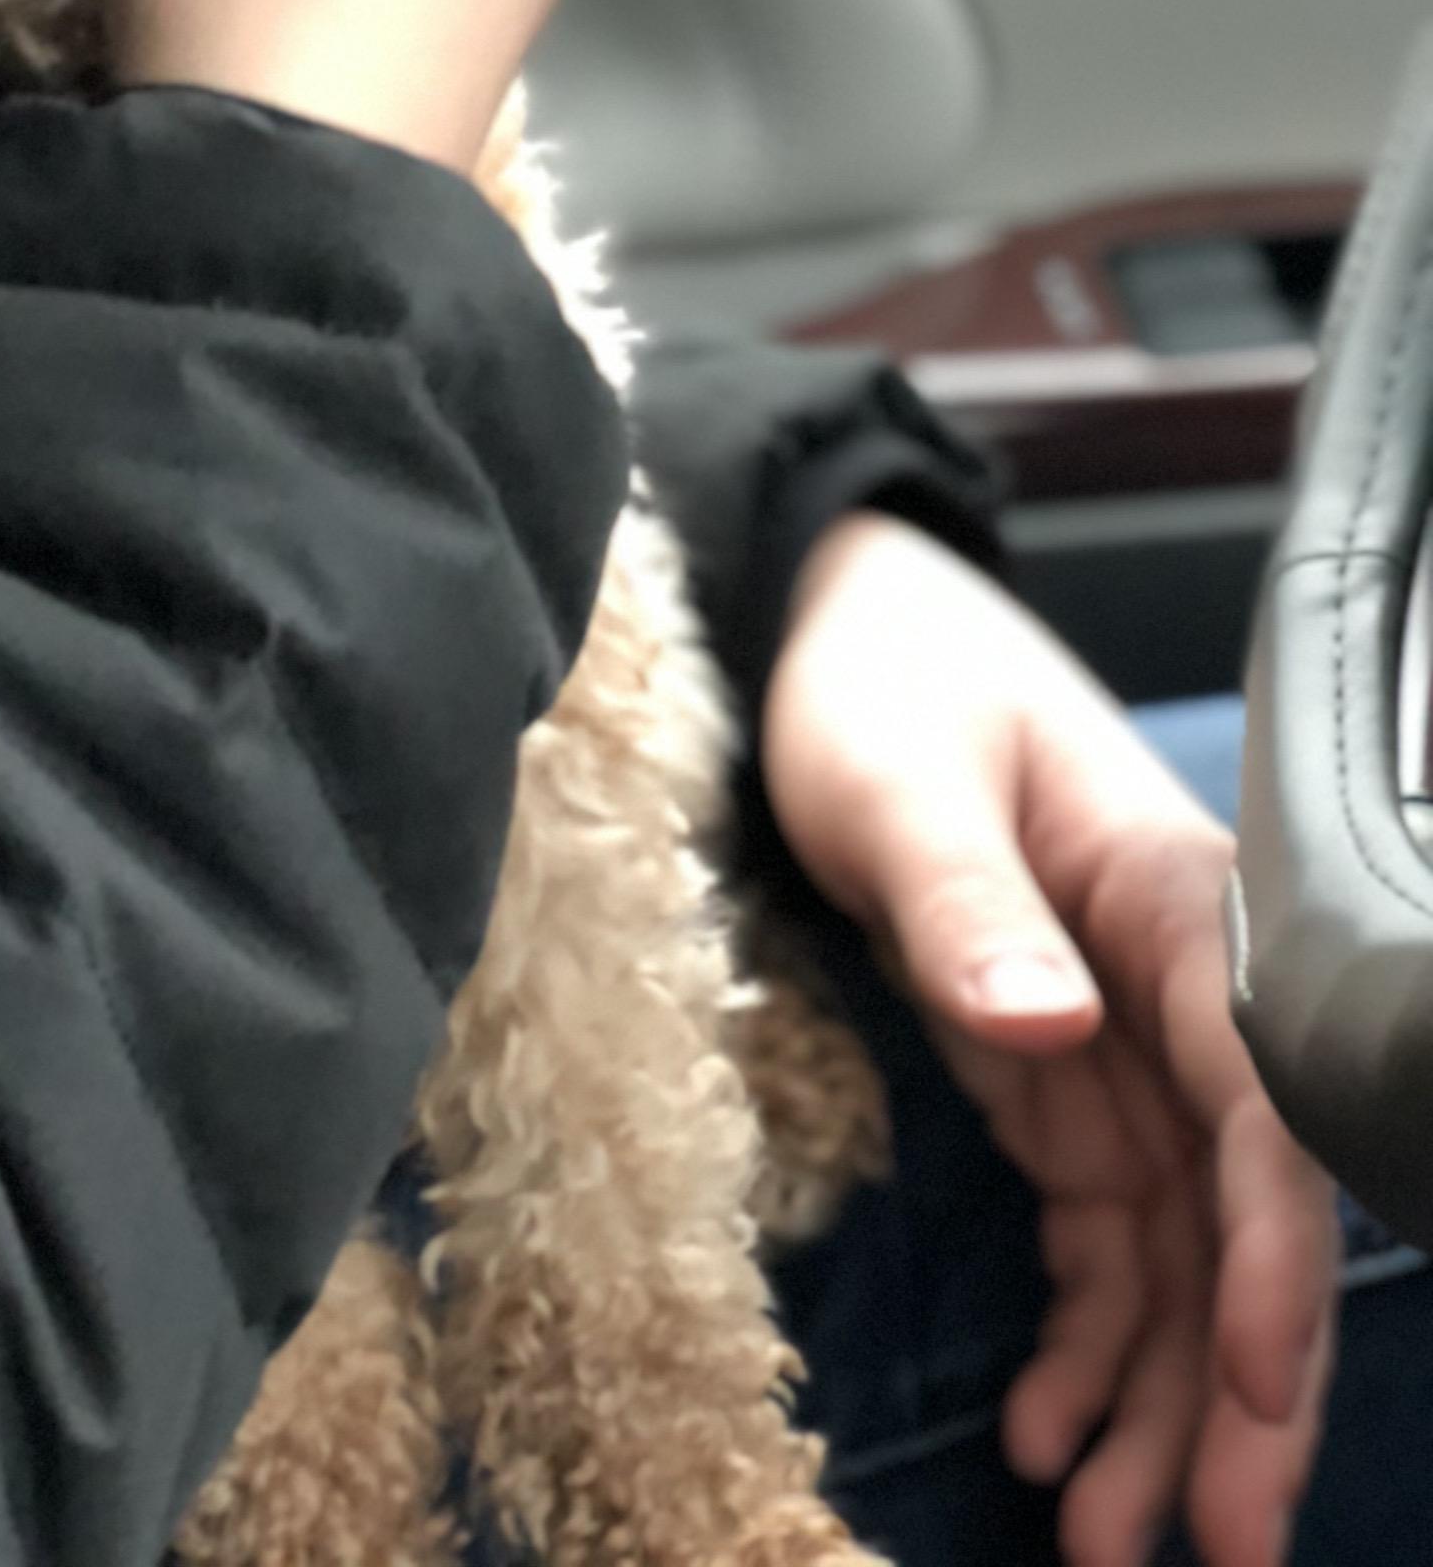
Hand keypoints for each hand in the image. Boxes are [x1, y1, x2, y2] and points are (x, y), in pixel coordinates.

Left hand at [762, 512, 1340, 1566]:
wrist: (830, 628)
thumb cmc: (876, 680)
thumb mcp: (894, 778)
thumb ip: (964, 897)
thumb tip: (1048, 1021)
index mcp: (1180, 907)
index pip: (1262, 1111)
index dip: (1273, 1261)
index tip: (1259, 1392)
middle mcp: (1179, 992)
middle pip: (1238, 1220)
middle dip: (1237, 1393)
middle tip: (1219, 1543)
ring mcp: (1126, 1045)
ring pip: (1176, 1258)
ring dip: (1156, 1401)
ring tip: (1103, 1539)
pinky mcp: (1061, 1078)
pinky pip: (1104, 1238)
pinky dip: (1086, 1342)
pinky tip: (1043, 1432)